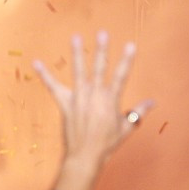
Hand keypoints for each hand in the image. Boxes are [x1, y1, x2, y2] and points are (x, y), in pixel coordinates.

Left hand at [33, 31, 152, 167]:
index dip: (127, 60)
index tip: (131, 45)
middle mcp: (94, 95)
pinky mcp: (65, 104)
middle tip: (103, 33)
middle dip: (102, 49)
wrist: (85, 156)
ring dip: (77, 53)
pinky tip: (36, 62)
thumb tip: (152, 102)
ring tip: (76, 37)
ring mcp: (78, 98)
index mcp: (110, 100)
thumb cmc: (107, 143)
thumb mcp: (127, 128)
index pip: (121, 75)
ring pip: (78, 71)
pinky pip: (53, 87)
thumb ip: (138, 112)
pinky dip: (44, 75)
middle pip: (99, 67)